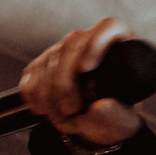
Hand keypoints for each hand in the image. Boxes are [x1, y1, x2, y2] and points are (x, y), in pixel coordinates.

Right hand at [18, 18, 143, 146]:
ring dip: (49, 93)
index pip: (108, 27)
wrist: (96, 127)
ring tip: (62, 116)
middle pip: (71, 45)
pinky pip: (31, 72)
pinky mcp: (44, 63)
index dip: (95, 44)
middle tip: (71, 109)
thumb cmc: (116, 119)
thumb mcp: (124, 123)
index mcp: (121, 47)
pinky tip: (43, 109)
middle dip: (65, 81)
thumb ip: (116, 116)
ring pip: (49, 59)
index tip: (86, 69)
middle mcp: (91, 42)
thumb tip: (101, 107)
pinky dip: (34, 93)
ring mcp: (65, 50)